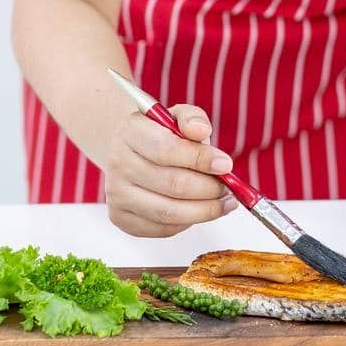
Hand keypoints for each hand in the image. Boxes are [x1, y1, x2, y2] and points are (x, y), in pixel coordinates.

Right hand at [104, 103, 239, 236]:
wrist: (130, 152)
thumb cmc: (160, 134)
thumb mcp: (177, 116)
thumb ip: (193, 119)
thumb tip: (200, 131)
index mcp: (130, 132)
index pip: (166, 149)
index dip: (200, 159)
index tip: (226, 164)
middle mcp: (118, 163)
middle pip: (172, 184)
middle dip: (209, 188)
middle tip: (229, 188)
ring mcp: (117, 194)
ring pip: (169, 212)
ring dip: (205, 210)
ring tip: (224, 202)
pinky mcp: (121, 218)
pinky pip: (163, 229)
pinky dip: (188, 222)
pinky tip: (201, 210)